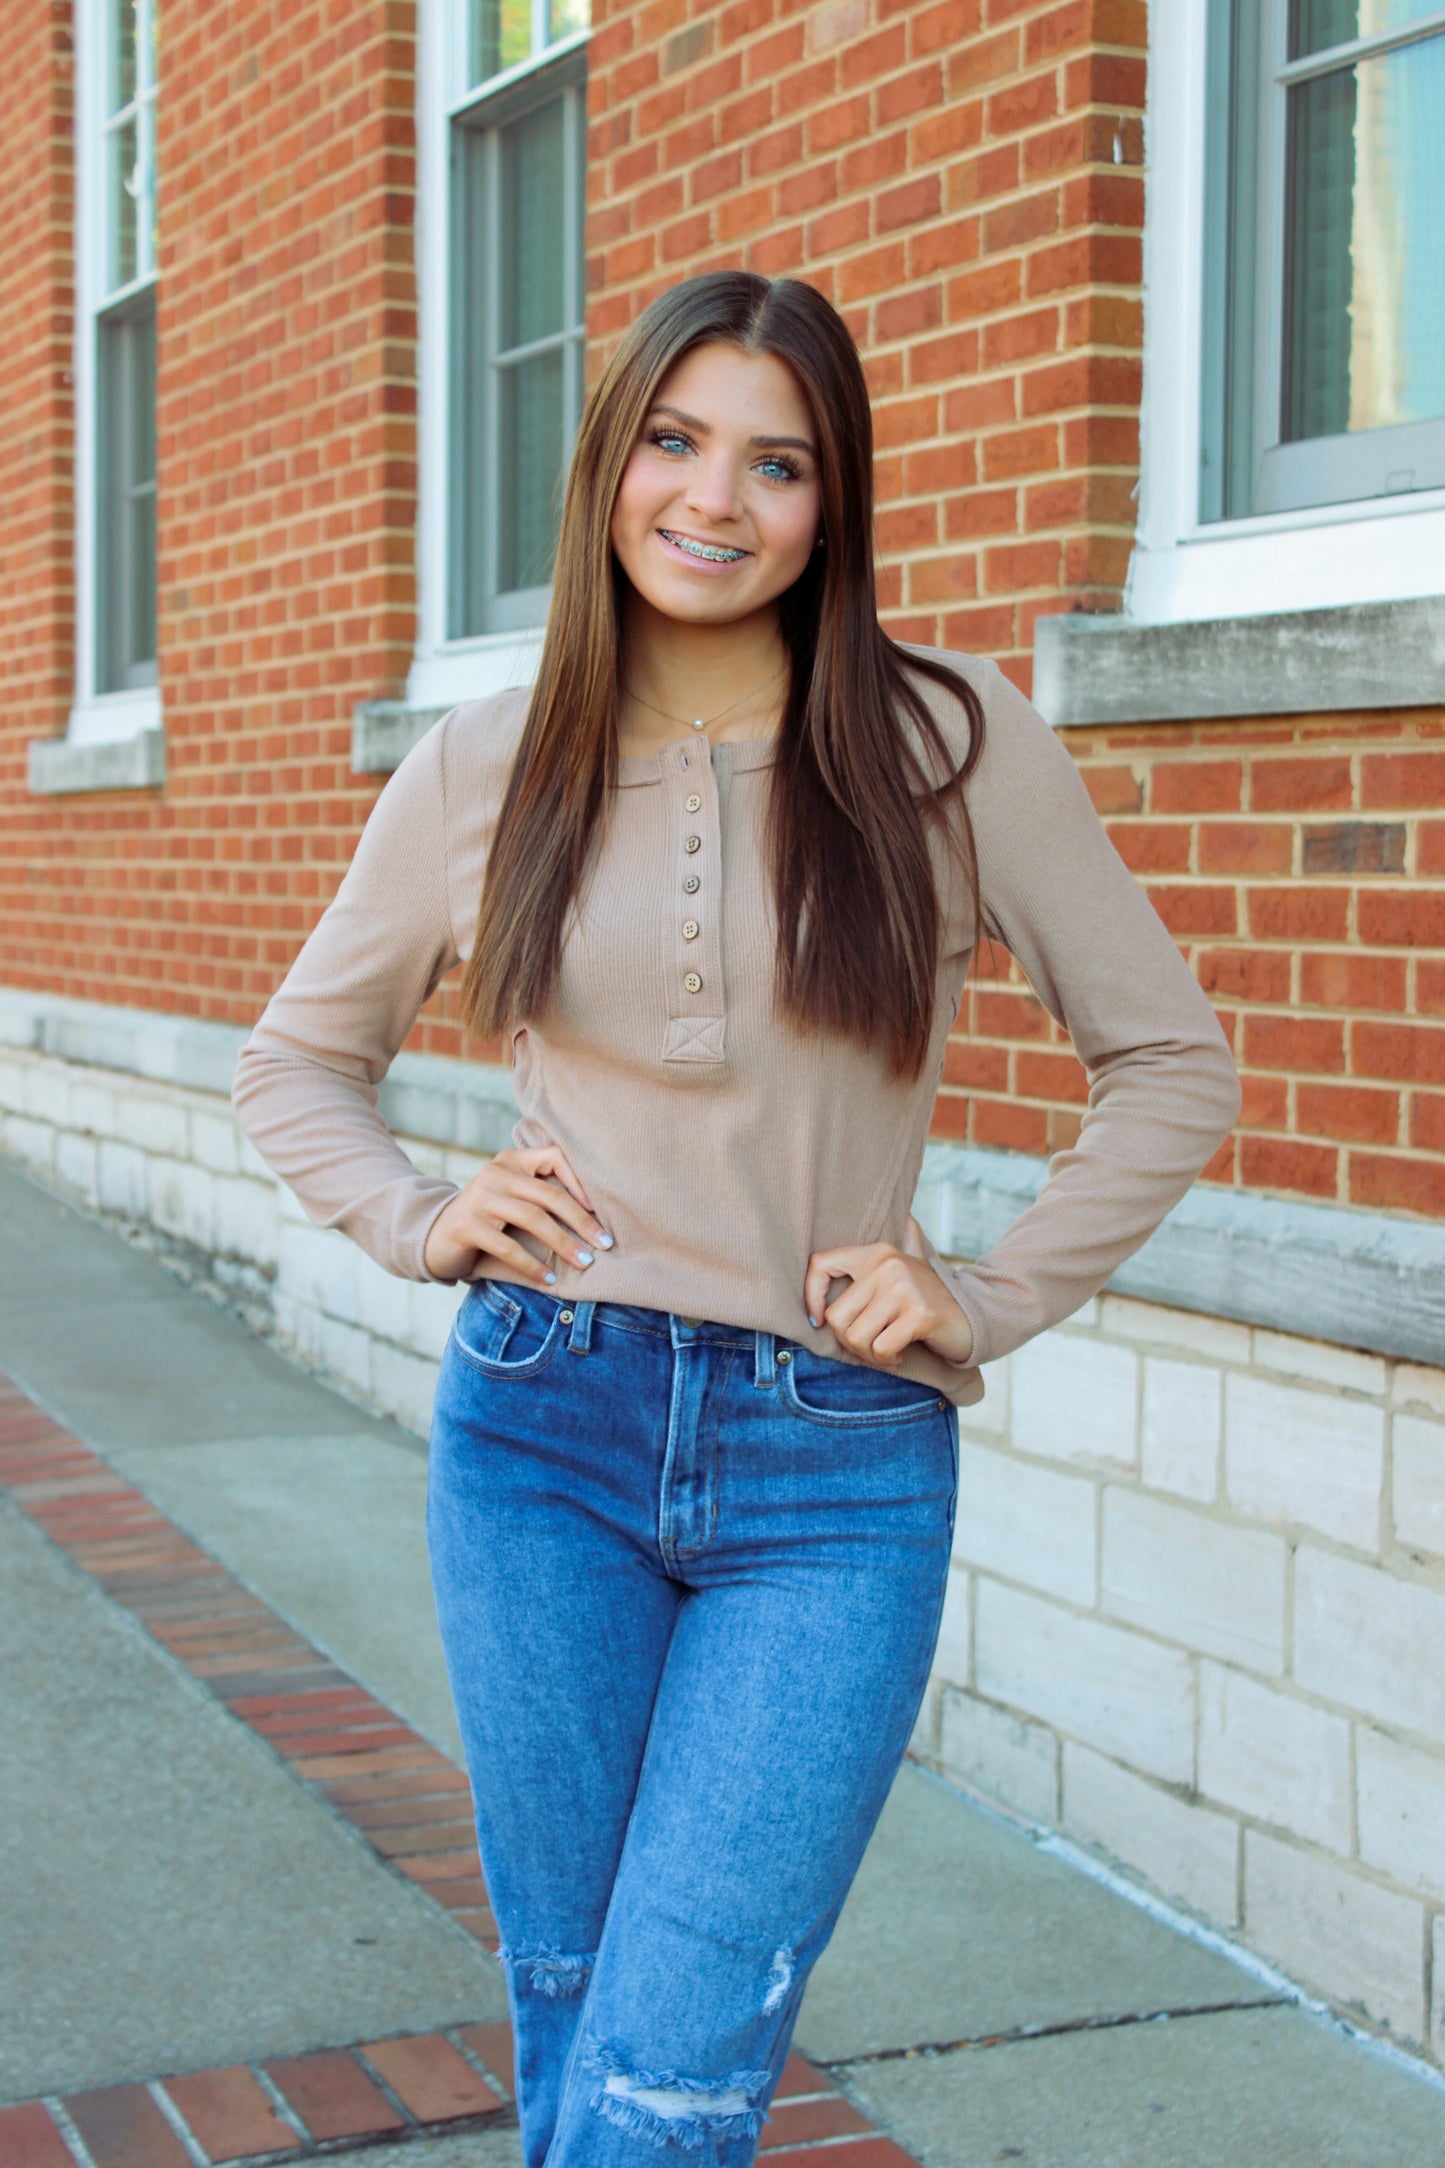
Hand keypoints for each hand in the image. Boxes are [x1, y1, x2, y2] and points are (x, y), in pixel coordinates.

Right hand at [422, 1144, 611, 1284]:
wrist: (434, 1235)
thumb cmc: (488, 1219)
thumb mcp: (512, 1197)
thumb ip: (541, 1194)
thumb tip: (596, 1214)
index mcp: (511, 1160)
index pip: (555, 1157)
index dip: (581, 1181)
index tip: (600, 1210)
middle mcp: (495, 1173)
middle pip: (548, 1193)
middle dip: (581, 1221)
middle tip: (605, 1244)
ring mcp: (479, 1198)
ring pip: (532, 1218)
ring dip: (563, 1243)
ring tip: (585, 1262)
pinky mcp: (466, 1225)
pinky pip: (507, 1246)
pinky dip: (531, 1265)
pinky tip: (548, 1279)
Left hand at [804, 1215, 973, 1367]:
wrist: (975, 1316)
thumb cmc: (929, 1300)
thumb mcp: (908, 1269)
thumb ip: (894, 1250)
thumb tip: (895, 1226)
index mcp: (877, 1252)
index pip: (820, 1263)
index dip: (811, 1295)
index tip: (819, 1320)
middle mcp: (888, 1265)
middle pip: (836, 1317)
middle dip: (849, 1342)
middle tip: (870, 1346)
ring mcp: (904, 1288)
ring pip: (856, 1337)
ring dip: (869, 1355)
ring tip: (886, 1350)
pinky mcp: (919, 1314)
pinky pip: (881, 1349)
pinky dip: (888, 1360)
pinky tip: (900, 1353)